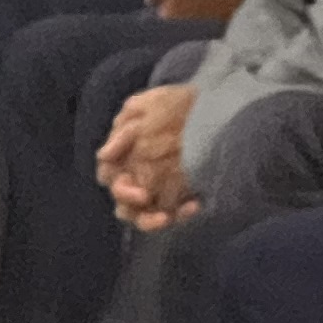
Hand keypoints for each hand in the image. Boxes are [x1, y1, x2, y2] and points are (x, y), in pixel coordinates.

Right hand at [97, 84, 198, 228]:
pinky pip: (173, 212)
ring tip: (167, 217)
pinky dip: (180, 213)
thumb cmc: (180, 104)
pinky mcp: (181, 193)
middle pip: (123, 201)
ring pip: (143, 214)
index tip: (141, 193)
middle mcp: (136, 173)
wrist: (219, 103)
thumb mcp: (151, 107)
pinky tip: (195, 205)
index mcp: (124, 154)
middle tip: (150, 200)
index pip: (110, 178)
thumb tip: (104, 155)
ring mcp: (158, 185)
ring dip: (151, 219)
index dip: (121, 188)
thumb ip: (126, 131)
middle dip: (133, 203)